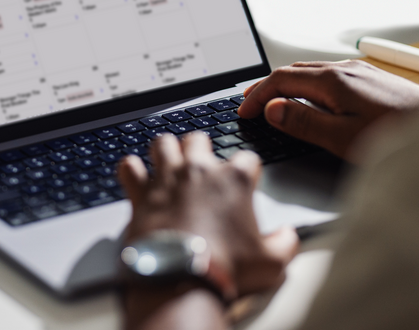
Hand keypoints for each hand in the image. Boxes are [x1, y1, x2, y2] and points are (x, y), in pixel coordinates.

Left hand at [118, 133, 298, 298]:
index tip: (245, 182)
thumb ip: (284, 244)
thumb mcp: (270, 262)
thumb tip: (288, 237)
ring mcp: (167, 179)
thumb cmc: (225, 268)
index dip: (248, 170)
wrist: (181, 280)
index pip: (247, 159)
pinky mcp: (140, 193)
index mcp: (234, 180)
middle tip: (202, 165)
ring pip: (163, 143)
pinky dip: (131, 170)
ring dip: (166, 151)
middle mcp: (199, 171)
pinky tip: (136, 176)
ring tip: (169, 162)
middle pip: (199, 139)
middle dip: (201, 148)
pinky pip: (130, 167)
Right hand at [237, 60, 418, 161]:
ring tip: (274, 100)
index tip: (243, 111)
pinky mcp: (376, 80)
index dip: (258, 96)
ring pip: (314, 72)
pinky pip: (331, 76)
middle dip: (268, 86)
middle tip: (250, 103)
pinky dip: (310, 86)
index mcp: (334, 80)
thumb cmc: (400, 138)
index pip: (281, 80)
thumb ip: (304, 122)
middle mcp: (347, 69)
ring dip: (289, 84)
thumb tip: (273, 109)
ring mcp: (363, 72)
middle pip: (295, 71)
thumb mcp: (343, 138)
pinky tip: (313, 99)